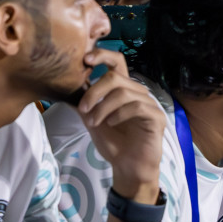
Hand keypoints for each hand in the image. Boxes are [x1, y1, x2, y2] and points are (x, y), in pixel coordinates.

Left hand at [77, 49, 165, 201]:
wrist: (127, 166)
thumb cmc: (113, 142)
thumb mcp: (91, 119)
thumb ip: (83, 102)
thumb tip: (66, 85)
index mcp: (123, 89)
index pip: (116, 62)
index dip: (102, 55)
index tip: (85, 60)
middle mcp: (137, 92)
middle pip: (115, 76)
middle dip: (94, 92)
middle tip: (83, 109)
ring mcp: (149, 103)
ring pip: (124, 92)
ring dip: (103, 107)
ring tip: (94, 122)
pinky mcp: (156, 116)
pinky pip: (137, 106)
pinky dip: (119, 114)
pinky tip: (112, 124)